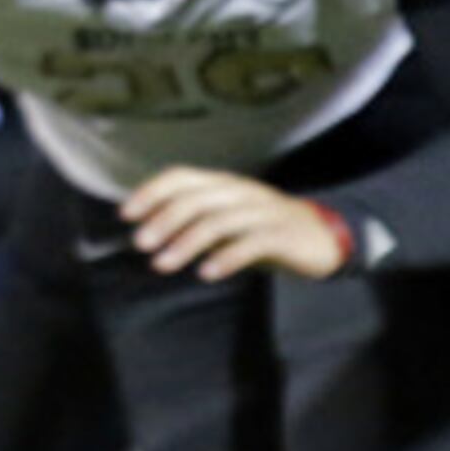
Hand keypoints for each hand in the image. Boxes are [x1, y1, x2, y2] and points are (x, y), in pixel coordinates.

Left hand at [122, 167, 348, 280]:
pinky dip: (226, 258)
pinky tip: (207, 273)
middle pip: (196, 200)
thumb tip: (147, 233)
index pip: (181, 177)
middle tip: (141, 244)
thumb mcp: (227, 219)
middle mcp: (241, 192)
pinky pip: (252, 243)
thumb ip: (194, 221)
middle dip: (163, 221)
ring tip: (162, 264)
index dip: (151, 192)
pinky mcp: (284, 235)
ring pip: (219, 221)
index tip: (126, 214)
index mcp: (223, 184)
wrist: (323, 237)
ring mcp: (264, 211)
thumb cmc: (263, 229)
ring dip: (186, 243)